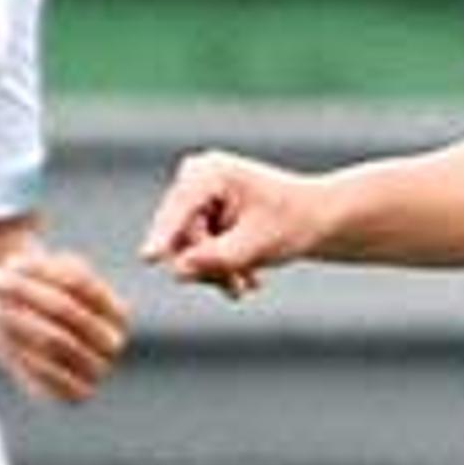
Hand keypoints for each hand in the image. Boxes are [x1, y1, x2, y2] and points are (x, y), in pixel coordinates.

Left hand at [0, 242, 130, 402]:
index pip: (80, 283)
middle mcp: (113, 343)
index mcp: (118, 313)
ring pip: (55, 339)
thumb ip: (39, 267)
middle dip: (22, 290)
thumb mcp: (45, 274)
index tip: (9, 261)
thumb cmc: (40, 299)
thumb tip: (15, 266)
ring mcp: (97, 371)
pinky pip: (48, 371)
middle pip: (66, 309)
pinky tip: (2, 335)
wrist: (32, 344)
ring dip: (18, 319)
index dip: (41, 269)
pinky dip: (22, 351)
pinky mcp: (75, 393)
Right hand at [140, 149, 328, 298]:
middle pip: (181, 234)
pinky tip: (248, 280)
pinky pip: (195, 249)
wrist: (316, 217)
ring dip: (216, 271)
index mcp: (210, 173)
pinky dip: (220, 267)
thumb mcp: (259, 245)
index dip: (164, 237)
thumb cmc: (294, 222)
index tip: (148, 258)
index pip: (180, 210)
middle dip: (208, 266)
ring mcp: (195, 196)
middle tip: (238, 291)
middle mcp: (195, 178)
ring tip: (247, 287)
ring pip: (187, 247)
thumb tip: (177, 272)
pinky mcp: (199, 214)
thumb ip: (218, 259)